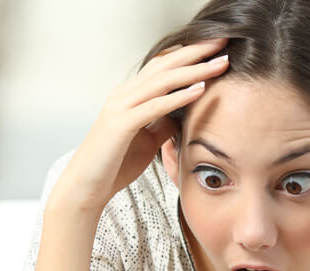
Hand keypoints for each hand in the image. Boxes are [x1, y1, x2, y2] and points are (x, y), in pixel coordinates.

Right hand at [49, 39, 228, 211]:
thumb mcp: (147, 139)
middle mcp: (124, 94)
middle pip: (164, 65)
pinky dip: (178, 97)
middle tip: (223, 42)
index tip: (215, 49)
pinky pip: (155, 106)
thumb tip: (182, 114)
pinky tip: (199, 90)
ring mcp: (121, 107)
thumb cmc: (115, 164)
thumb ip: (162, 123)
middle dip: (196, 53)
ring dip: (194, 70)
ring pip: (162, 81)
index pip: (162, 66)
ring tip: (219, 64)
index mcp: (129, 95)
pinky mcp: (122, 124)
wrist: (86, 187)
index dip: (188, 55)